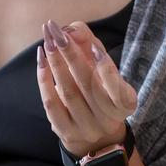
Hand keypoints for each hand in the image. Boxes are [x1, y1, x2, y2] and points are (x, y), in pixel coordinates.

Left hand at [37, 19, 137, 156]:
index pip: (116, 87)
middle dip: (71, 54)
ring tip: (47, 41)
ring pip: (68, 92)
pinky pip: (52, 104)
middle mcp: (108, 119)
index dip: (105, 67)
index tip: (92, 46)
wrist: (94, 134)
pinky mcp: (65, 131)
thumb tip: (71, 31)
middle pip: (88, 84)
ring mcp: (86, 128)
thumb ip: (90, 43)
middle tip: (56, 32)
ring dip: (55, 63)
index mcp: (124, 104)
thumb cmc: (98, 89)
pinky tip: (41, 60)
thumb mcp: (102, 68)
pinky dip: (44, 80)